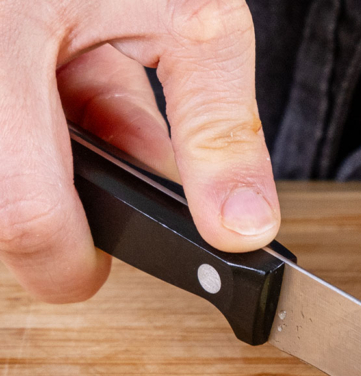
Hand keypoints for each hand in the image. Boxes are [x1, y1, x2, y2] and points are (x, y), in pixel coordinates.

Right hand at [1, 0, 278, 303]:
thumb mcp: (193, 16)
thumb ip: (218, 129)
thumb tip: (242, 227)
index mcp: (8, 44)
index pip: (21, 211)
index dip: (64, 262)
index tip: (92, 270)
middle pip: (4, 192)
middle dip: (67, 186)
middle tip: (115, 135)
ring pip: (8, 157)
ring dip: (63, 143)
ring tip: (100, 77)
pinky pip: (10, 121)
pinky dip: (52, 111)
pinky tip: (80, 71)